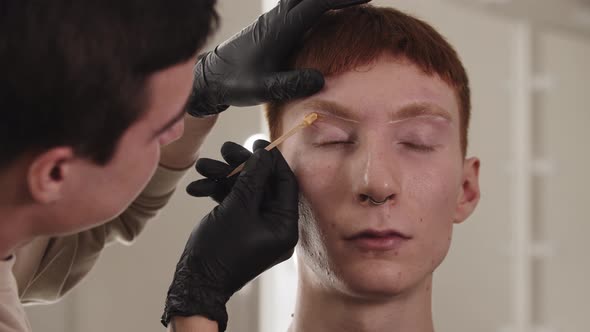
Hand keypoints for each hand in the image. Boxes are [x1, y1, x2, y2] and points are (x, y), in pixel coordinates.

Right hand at [162, 141, 298, 331]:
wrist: (195, 283)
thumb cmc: (220, 251)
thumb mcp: (238, 208)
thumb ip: (252, 178)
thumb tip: (263, 153)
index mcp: (285, 226)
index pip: (286, 184)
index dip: (273, 160)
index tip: (259, 142)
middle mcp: (276, 226)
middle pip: (264, 185)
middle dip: (241, 166)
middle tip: (226, 149)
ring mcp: (257, 227)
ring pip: (245, 191)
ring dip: (223, 177)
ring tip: (201, 167)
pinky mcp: (240, 228)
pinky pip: (234, 203)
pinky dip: (218, 193)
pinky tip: (197, 188)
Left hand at [186, 0, 371, 116]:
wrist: (211, 78)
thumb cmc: (235, 83)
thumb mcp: (263, 88)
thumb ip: (291, 84)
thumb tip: (321, 79)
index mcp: (279, 29)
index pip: (315, 5)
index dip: (340, 0)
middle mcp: (277, 19)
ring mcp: (273, 20)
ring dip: (324, 0)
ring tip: (351, 4)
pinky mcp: (271, 26)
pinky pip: (297, 7)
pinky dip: (315, 6)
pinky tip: (326, 14)